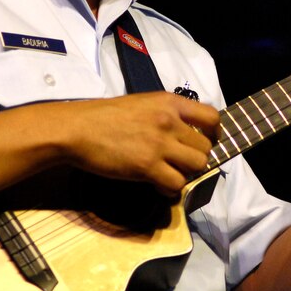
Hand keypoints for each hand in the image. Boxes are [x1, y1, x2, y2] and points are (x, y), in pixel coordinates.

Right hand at [58, 92, 220, 196]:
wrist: (77, 129)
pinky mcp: (148, 166)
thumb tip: (183, 133)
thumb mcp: (142, 104)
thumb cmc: (104, 116)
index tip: (205, 141)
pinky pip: (176, 184)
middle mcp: (170, 120)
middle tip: (180, 163)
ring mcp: (160, 144)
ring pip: (197, 166)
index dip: (213, 133)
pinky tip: (158, 185)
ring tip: (170, 173)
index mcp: (169, 102)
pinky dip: (170, 189)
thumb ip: (165, 114)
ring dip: (186, 173)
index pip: (212, 117)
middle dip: (196, 158)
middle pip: (206, 147)